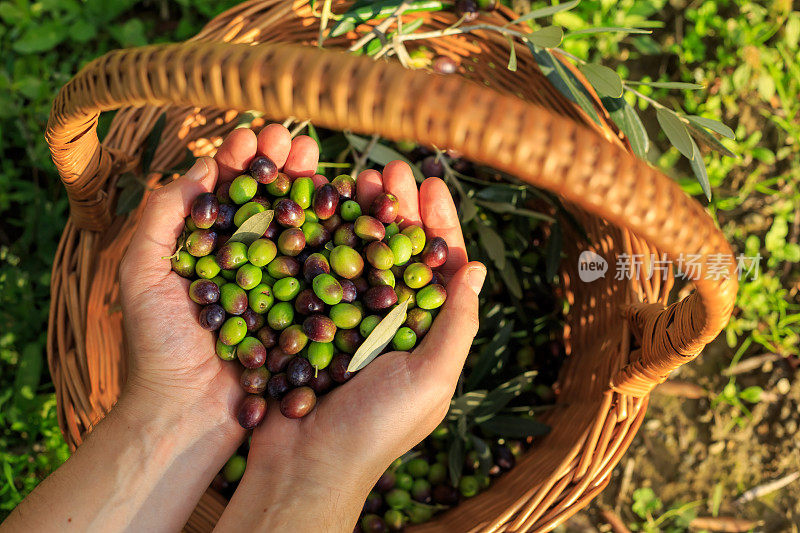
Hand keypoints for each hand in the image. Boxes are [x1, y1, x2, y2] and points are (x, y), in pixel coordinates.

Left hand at [2, 126, 322, 532]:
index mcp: (209, 247)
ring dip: (312, 194)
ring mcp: (277, 286)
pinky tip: (348, 213)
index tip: (257, 135)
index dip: (243, 161)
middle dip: (284, 169)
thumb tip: (201, 167)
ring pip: (299, 230)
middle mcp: (246, 261)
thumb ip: (163, 217)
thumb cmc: (158, 345)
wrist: (187, 414)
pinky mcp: (301, 312)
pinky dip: (335, 241)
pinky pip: (320, 272)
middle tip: (300, 141)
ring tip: (324, 166)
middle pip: (270, 204)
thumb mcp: (141, 273)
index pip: (229, 192)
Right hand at [215, 156, 485, 531]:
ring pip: (357, 251)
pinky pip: (318, 270)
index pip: (438, 266)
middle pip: (397, 249)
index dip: (438, 223)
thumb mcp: (431, 379)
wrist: (305, 466)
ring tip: (357, 175)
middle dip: (397, 206)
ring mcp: (346, 318)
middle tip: (391, 166)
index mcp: (425, 332)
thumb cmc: (377, 428)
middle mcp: (389, 321)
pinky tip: (316, 209)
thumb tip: (476, 268)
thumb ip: (456, 324)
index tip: (433, 184)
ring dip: (359, 213)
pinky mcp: (308, 321)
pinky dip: (319, 238)